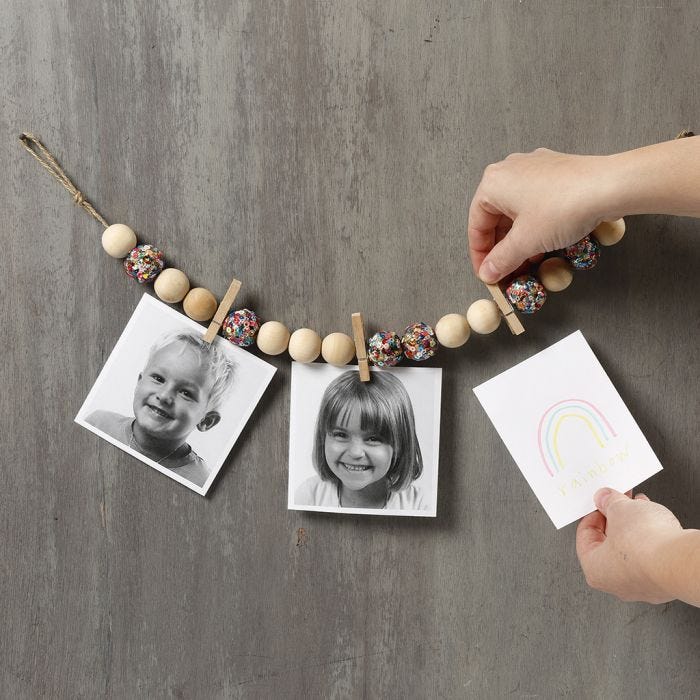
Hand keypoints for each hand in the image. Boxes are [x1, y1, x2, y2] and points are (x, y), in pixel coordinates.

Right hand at [467, 148, 615, 282]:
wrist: (610, 186)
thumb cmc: (563, 208)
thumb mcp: (526, 242)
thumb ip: (501, 260)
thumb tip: (488, 273)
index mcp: (493, 183)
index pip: (476, 225)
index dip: (480, 255)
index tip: (486, 274)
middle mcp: (509, 170)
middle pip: (495, 217)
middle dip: (501, 248)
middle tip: (506, 271)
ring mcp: (533, 168)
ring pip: (516, 211)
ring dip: (518, 239)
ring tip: (527, 261)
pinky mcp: (555, 171)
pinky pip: (535, 202)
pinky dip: (534, 224)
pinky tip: (544, 242)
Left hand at [576, 488, 683, 602]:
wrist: (681, 562)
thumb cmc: (645, 545)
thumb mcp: (619, 509)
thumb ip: (608, 501)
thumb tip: (603, 498)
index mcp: (595, 570)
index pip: (585, 536)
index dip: (594, 513)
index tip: (601, 503)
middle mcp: (616, 584)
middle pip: (608, 542)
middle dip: (615, 518)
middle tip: (620, 502)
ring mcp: (641, 586)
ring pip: (630, 549)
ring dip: (634, 525)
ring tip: (640, 506)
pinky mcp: (662, 582)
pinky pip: (650, 556)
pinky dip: (650, 538)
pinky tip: (655, 521)